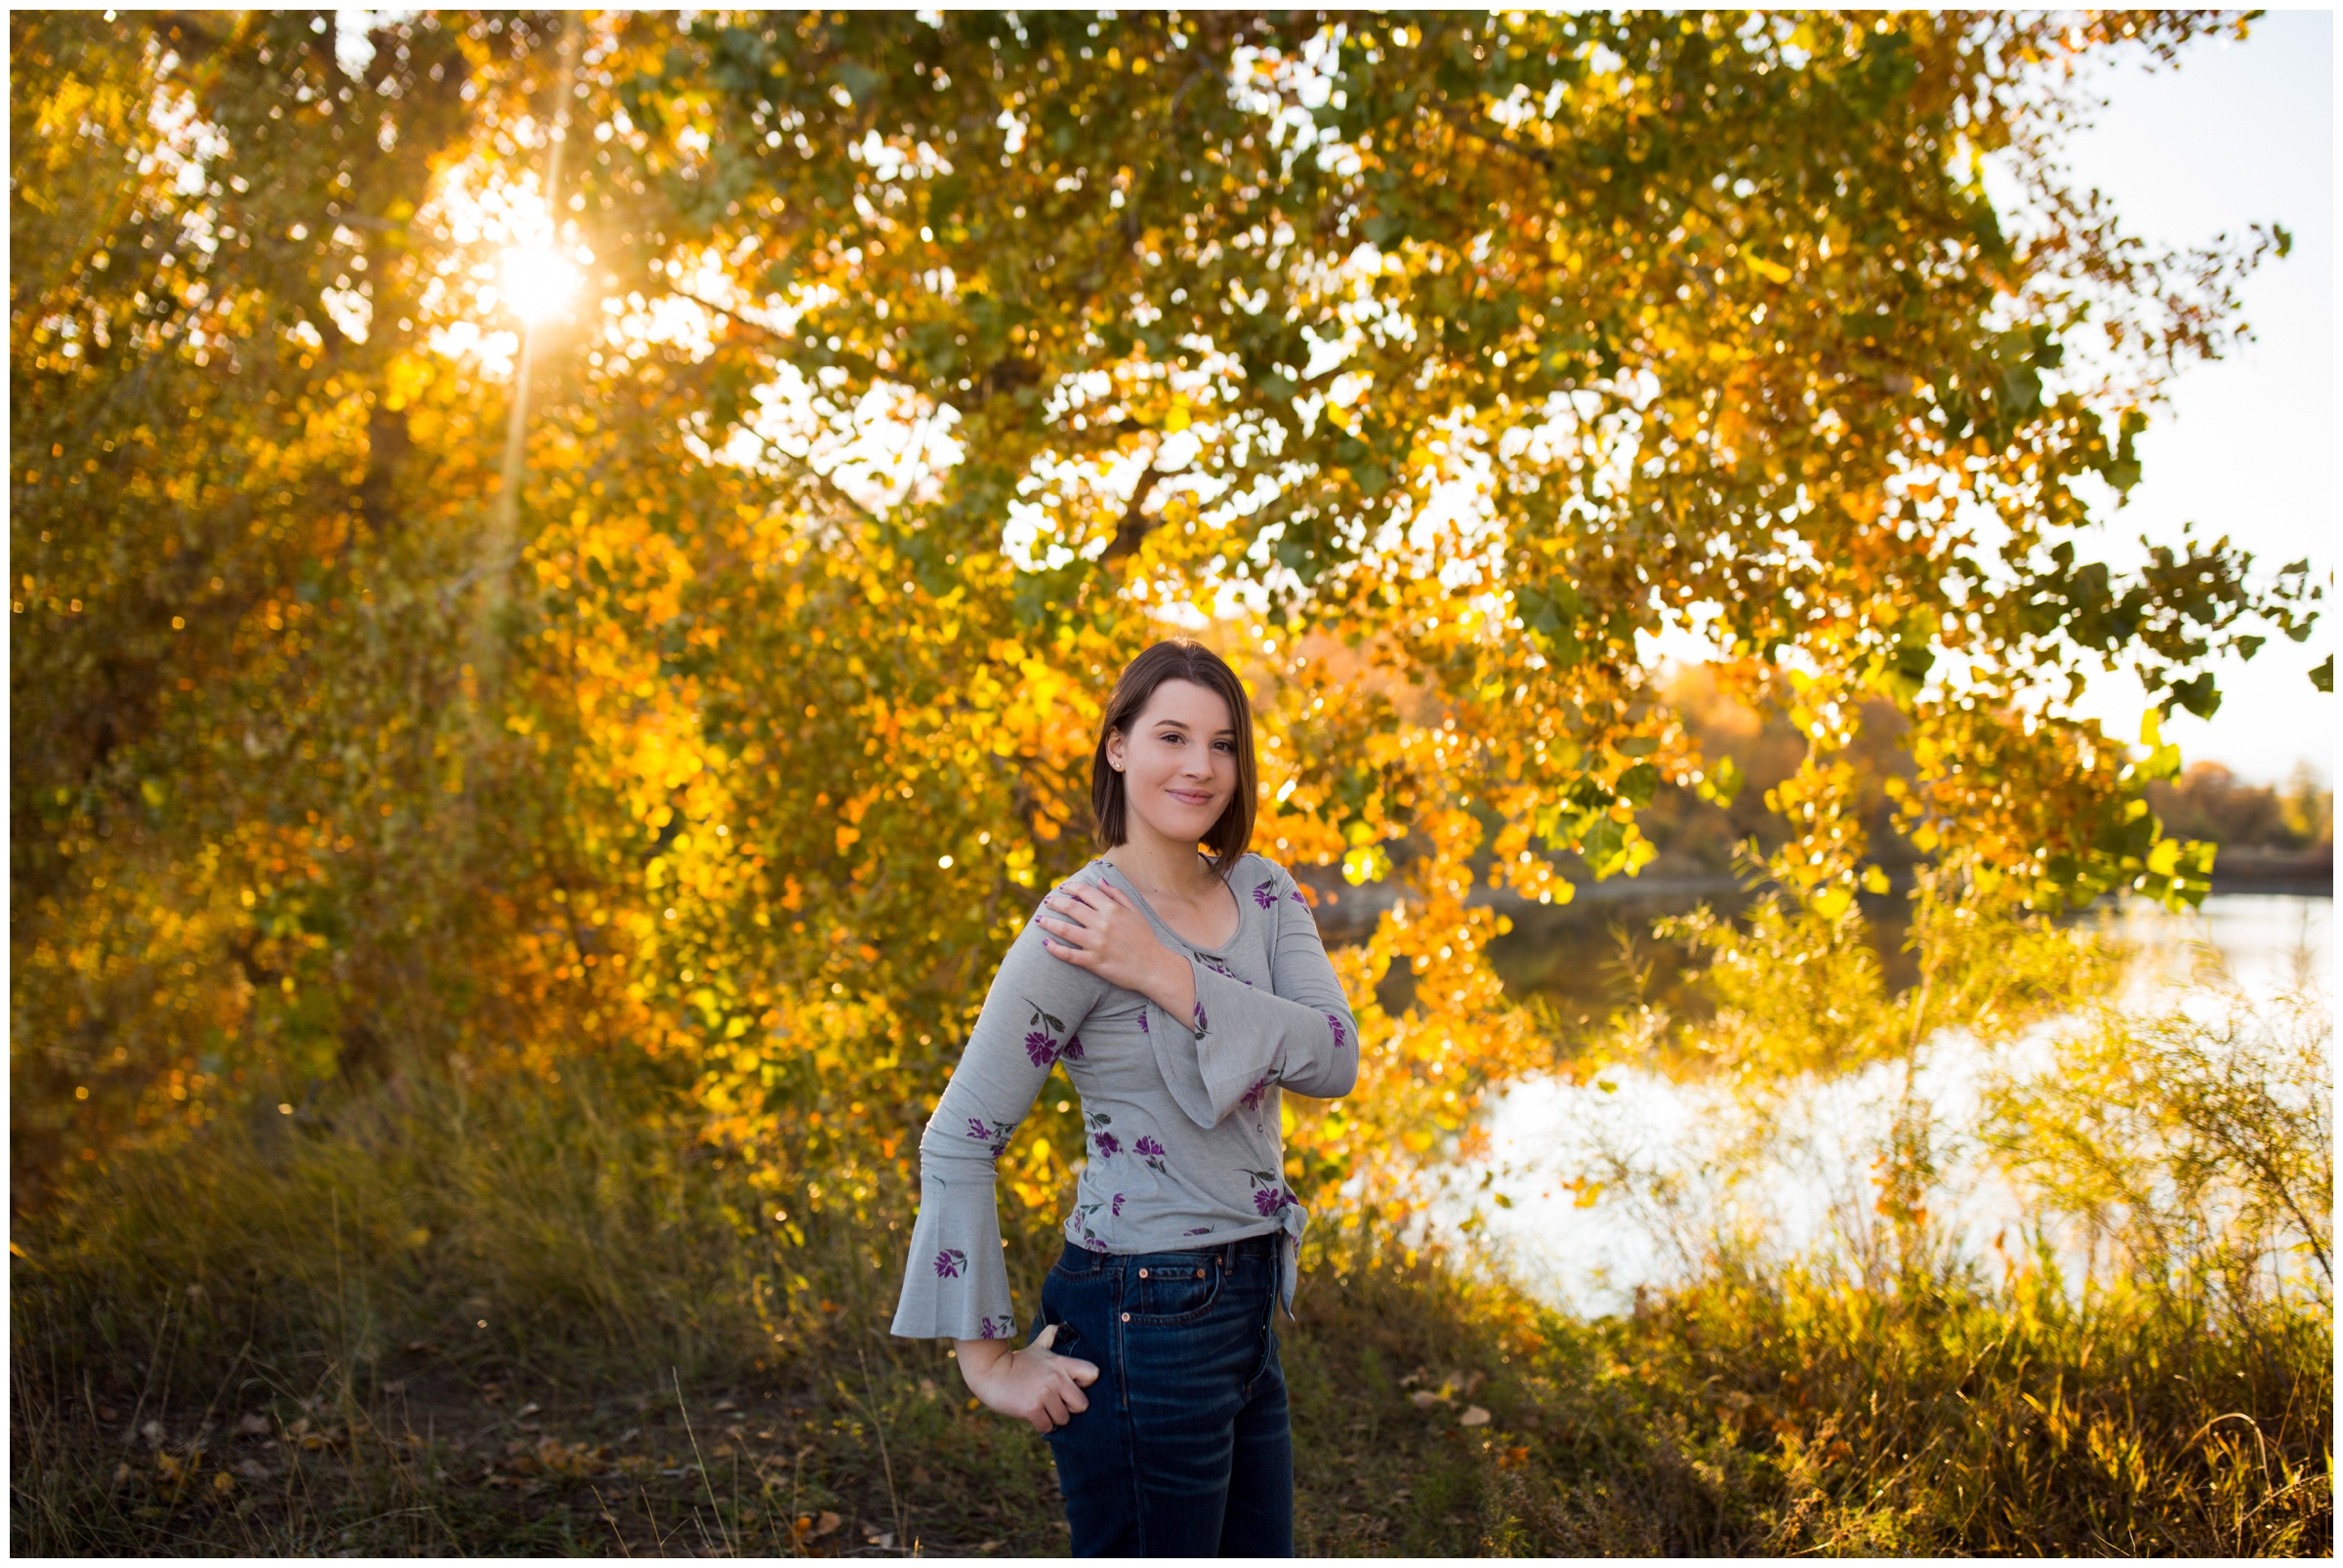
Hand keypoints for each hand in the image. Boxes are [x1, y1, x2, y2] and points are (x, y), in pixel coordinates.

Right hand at [955, 1325, 1099, 1433]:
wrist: (990, 1372)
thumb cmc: (1015, 1363)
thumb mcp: (1035, 1349)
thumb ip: (1048, 1339)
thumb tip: (1056, 1326)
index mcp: (1060, 1363)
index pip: (1092, 1373)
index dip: (1085, 1385)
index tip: (1073, 1387)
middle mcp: (1056, 1377)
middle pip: (1082, 1404)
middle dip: (1069, 1409)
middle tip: (1056, 1404)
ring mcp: (1044, 1393)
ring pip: (1063, 1419)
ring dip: (1053, 1419)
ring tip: (1041, 1409)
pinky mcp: (1032, 1408)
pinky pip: (1047, 1426)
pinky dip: (1040, 1425)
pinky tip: (1033, 1415)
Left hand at [1036, 881, 1187, 1008]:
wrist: (1155, 967)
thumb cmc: (1146, 938)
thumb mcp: (1135, 912)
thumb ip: (1117, 895)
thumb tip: (1100, 880)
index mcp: (1113, 909)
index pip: (1085, 892)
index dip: (1070, 887)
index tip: (1062, 888)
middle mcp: (1103, 924)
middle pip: (1071, 908)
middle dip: (1055, 903)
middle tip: (1046, 902)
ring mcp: (1097, 944)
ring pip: (1065, 930)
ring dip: (1049, 923)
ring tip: (1040, 920)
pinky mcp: (1094, 962)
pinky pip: (1069, 955)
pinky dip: (1055, 949)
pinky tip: (1046, 943)